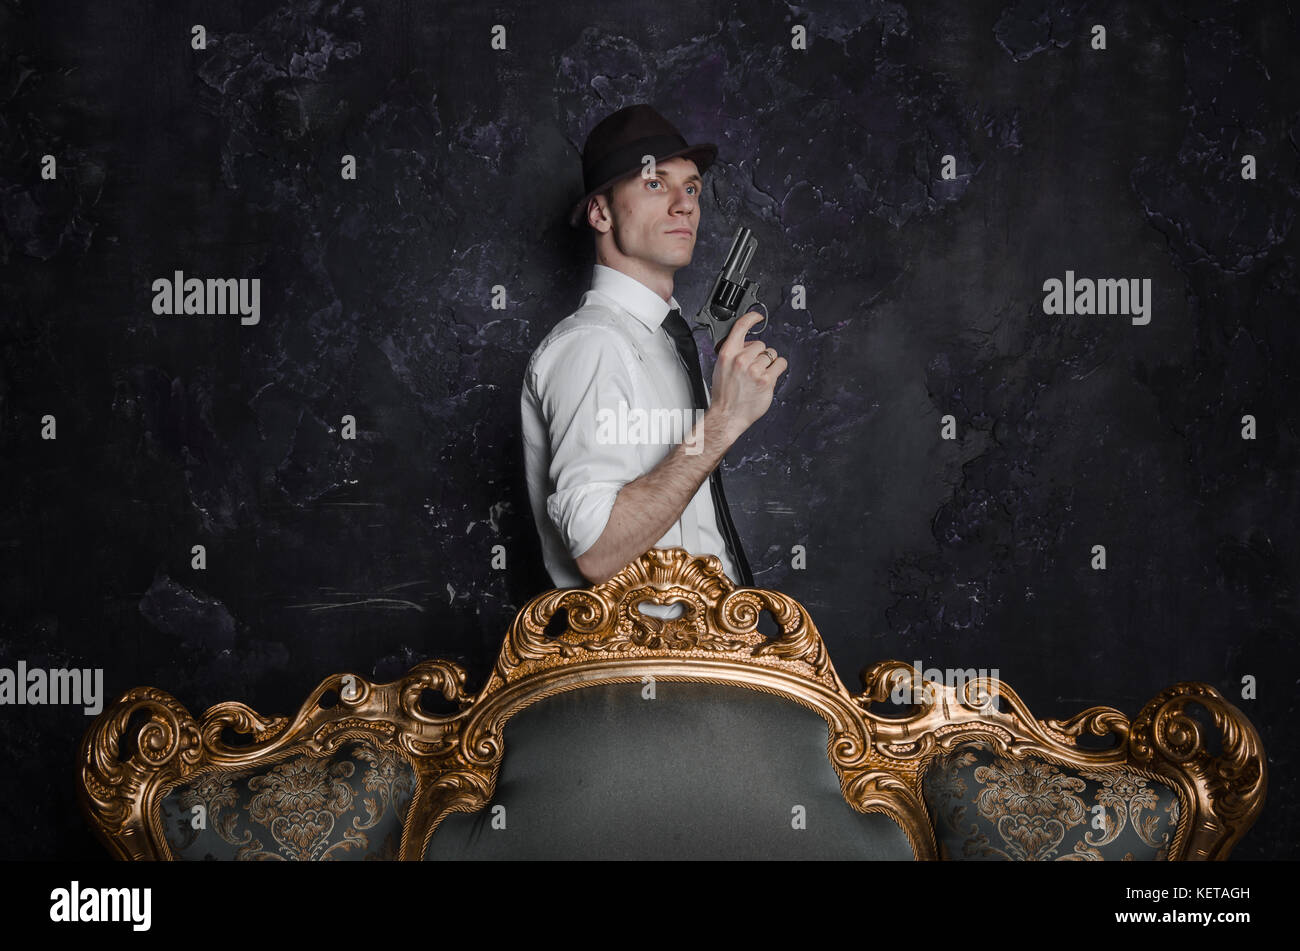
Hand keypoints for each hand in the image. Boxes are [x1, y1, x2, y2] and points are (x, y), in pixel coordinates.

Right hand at [708, 311, 786, 436]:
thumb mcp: (721, 368)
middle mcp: (741, 359)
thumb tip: (747, 346)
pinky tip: (770, 375)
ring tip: (759, 374)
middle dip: (759, 354)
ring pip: (771, 354)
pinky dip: (778, 368)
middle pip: (761, 344)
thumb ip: (733, 354)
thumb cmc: (724, 394)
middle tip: (753, 367)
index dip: (751, 318)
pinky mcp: (767, 379)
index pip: (741, 327)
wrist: (727, 415)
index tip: (757, 316)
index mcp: (727, 353)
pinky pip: (780, 364)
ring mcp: (755, 369)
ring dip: (768, 362)